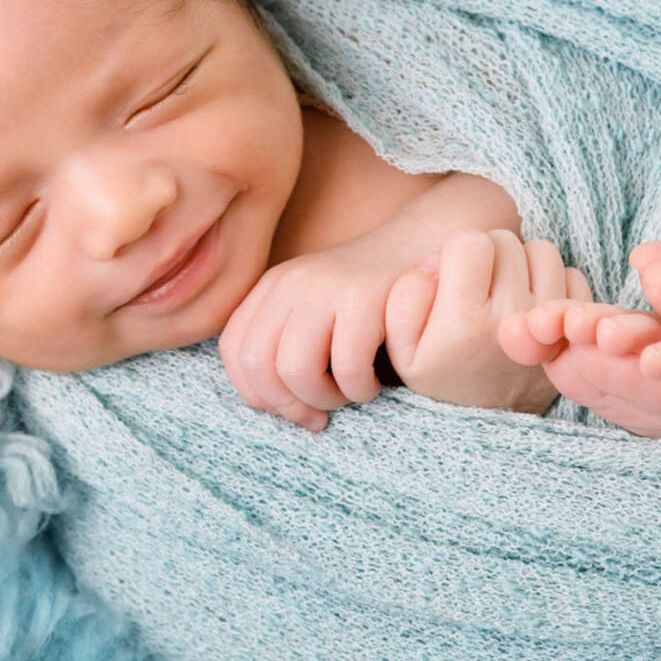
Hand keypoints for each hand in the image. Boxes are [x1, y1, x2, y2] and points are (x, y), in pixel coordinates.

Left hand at [217, 233, 413, 431]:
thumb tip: (269, 404)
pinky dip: (359, 390)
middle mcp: (291, 283)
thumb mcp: (318, 311)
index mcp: (273, 287)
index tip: (293, 407)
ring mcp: (325, 287)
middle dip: (289, 404)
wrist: (425, 245)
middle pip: (258, 365)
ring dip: (324, 398)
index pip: (235, 350)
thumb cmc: (372, 297)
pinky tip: (373, 383)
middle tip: (320, 414)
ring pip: (295, 369)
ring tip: (349, 395)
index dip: (257, 392)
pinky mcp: (364, 297)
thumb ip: (287, 344)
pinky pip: (346, 366)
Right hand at [382, 231, 591, 414]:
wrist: (485, 426)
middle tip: (477, 286)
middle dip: (487, 255)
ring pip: (542, 251)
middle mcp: (513, 320)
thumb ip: (404, 296)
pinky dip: (553, 281)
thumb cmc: (440, 374)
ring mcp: (549, 324)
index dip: (457, 251)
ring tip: (504, 291)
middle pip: (506, 241)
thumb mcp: (401, 347)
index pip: (471, 241)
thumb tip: (438, 263)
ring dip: (522, 264)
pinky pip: (573, 276)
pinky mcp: (574, 330)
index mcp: (465, 321)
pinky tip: (531, 303)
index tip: (453, 276)